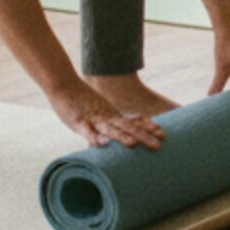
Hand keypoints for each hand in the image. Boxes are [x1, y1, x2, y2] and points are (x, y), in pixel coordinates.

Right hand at [50, 81, 164, 150]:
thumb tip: (118, 135)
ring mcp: (94, 119)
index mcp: (113, 116)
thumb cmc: (81, 101)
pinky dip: (94, 137)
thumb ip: (110, 122)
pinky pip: (87, 131)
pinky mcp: (78, 122)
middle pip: (128, 127)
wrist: (65, 85)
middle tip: (159, 145)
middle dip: (143, 136)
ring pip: (110, 129)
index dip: (149, 128)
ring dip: (122, 137)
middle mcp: (107, 117)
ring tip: (134, 144)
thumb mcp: (99, 112)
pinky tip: (102, 143)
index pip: (134, 122)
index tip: (164, 134)